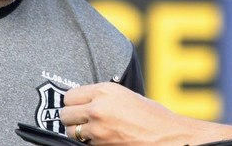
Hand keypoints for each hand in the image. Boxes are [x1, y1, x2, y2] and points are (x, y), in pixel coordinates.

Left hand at [61, 82, 181, 144]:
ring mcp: (97, 129)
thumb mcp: (125, 95)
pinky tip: (100, 138)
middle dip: (71, 118)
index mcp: (105, 90)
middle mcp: (98, 107)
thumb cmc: (151, 115)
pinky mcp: (100, 145)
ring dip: (77, 132)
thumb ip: (103, 96)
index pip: (69, 96)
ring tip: (91, 130)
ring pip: (70, 131)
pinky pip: (83, 144)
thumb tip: (84, 101)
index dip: (73, 102)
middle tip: (81, 120)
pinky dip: (88, 142)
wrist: (166, 136)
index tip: (77, 106)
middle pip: (65, 114)